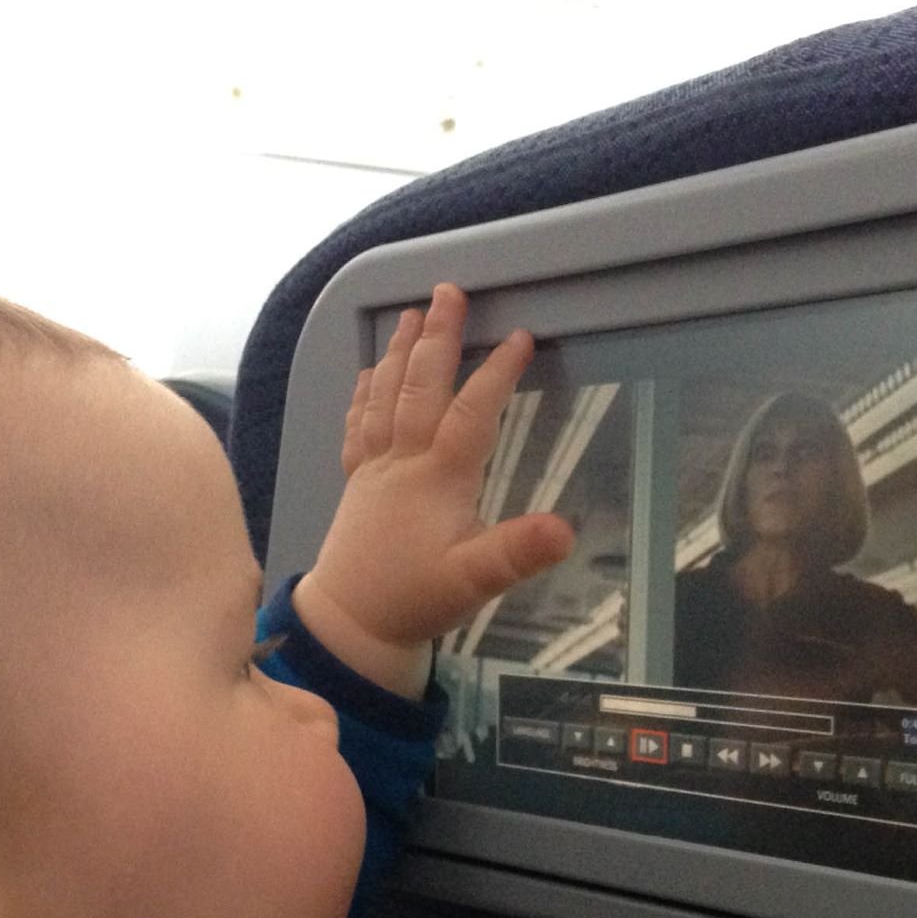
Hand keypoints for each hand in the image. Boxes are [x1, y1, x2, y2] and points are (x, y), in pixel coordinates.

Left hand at [293, 284, 574, 697]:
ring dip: (401, 353)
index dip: (497, 374)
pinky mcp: (356, 484)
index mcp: (438, 479)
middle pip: (421, 387)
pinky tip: (368, 371)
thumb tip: (565, 530)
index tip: (520, 336)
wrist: (351, 625)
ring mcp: (375, 470)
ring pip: (386, 397)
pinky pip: (359, 425)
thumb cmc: (416, 600)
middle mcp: (403, 462)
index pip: (473, 413)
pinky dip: (365, 393)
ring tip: (412, 314)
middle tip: (450, 293)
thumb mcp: (476, 581)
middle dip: (438, 338)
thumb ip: (518, 553)